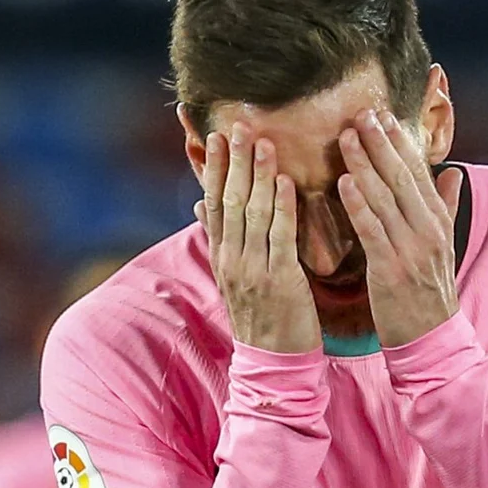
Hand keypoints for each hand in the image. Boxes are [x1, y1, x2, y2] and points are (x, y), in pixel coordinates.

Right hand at [196, 129, 320, 353]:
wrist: (274, 364)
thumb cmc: (263, 318)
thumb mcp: (236, 277)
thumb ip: (223, 240)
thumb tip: (201, 208)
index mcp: (222, 256)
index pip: (213, 203)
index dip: (212, 168)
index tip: (214, 135)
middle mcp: (232, 259)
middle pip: (228, 200)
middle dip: (232, 161)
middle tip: (237, 124)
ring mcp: (253, 269)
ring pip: (251, 213)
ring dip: (257, 175)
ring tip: (262, 141)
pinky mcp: (280, 280)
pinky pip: (280, 237)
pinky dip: (281, 207)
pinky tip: (285, 181)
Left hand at [337, 109, 462, 347]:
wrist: (431, 337)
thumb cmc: (429, 291)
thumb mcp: (444, 245)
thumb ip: (447, 206)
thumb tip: (454, 171)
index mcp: (438, 221)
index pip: (419, 172)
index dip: (401, 142)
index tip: (384, 115)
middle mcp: (428, 230)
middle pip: (401, 178)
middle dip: (380, 143)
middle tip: (361, 113)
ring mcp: (411, 249)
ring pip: (385, 198)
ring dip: (364, 164)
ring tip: (346, 137)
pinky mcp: (390, 269)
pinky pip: (373, 230)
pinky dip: (359, 205)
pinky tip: (344, 183)